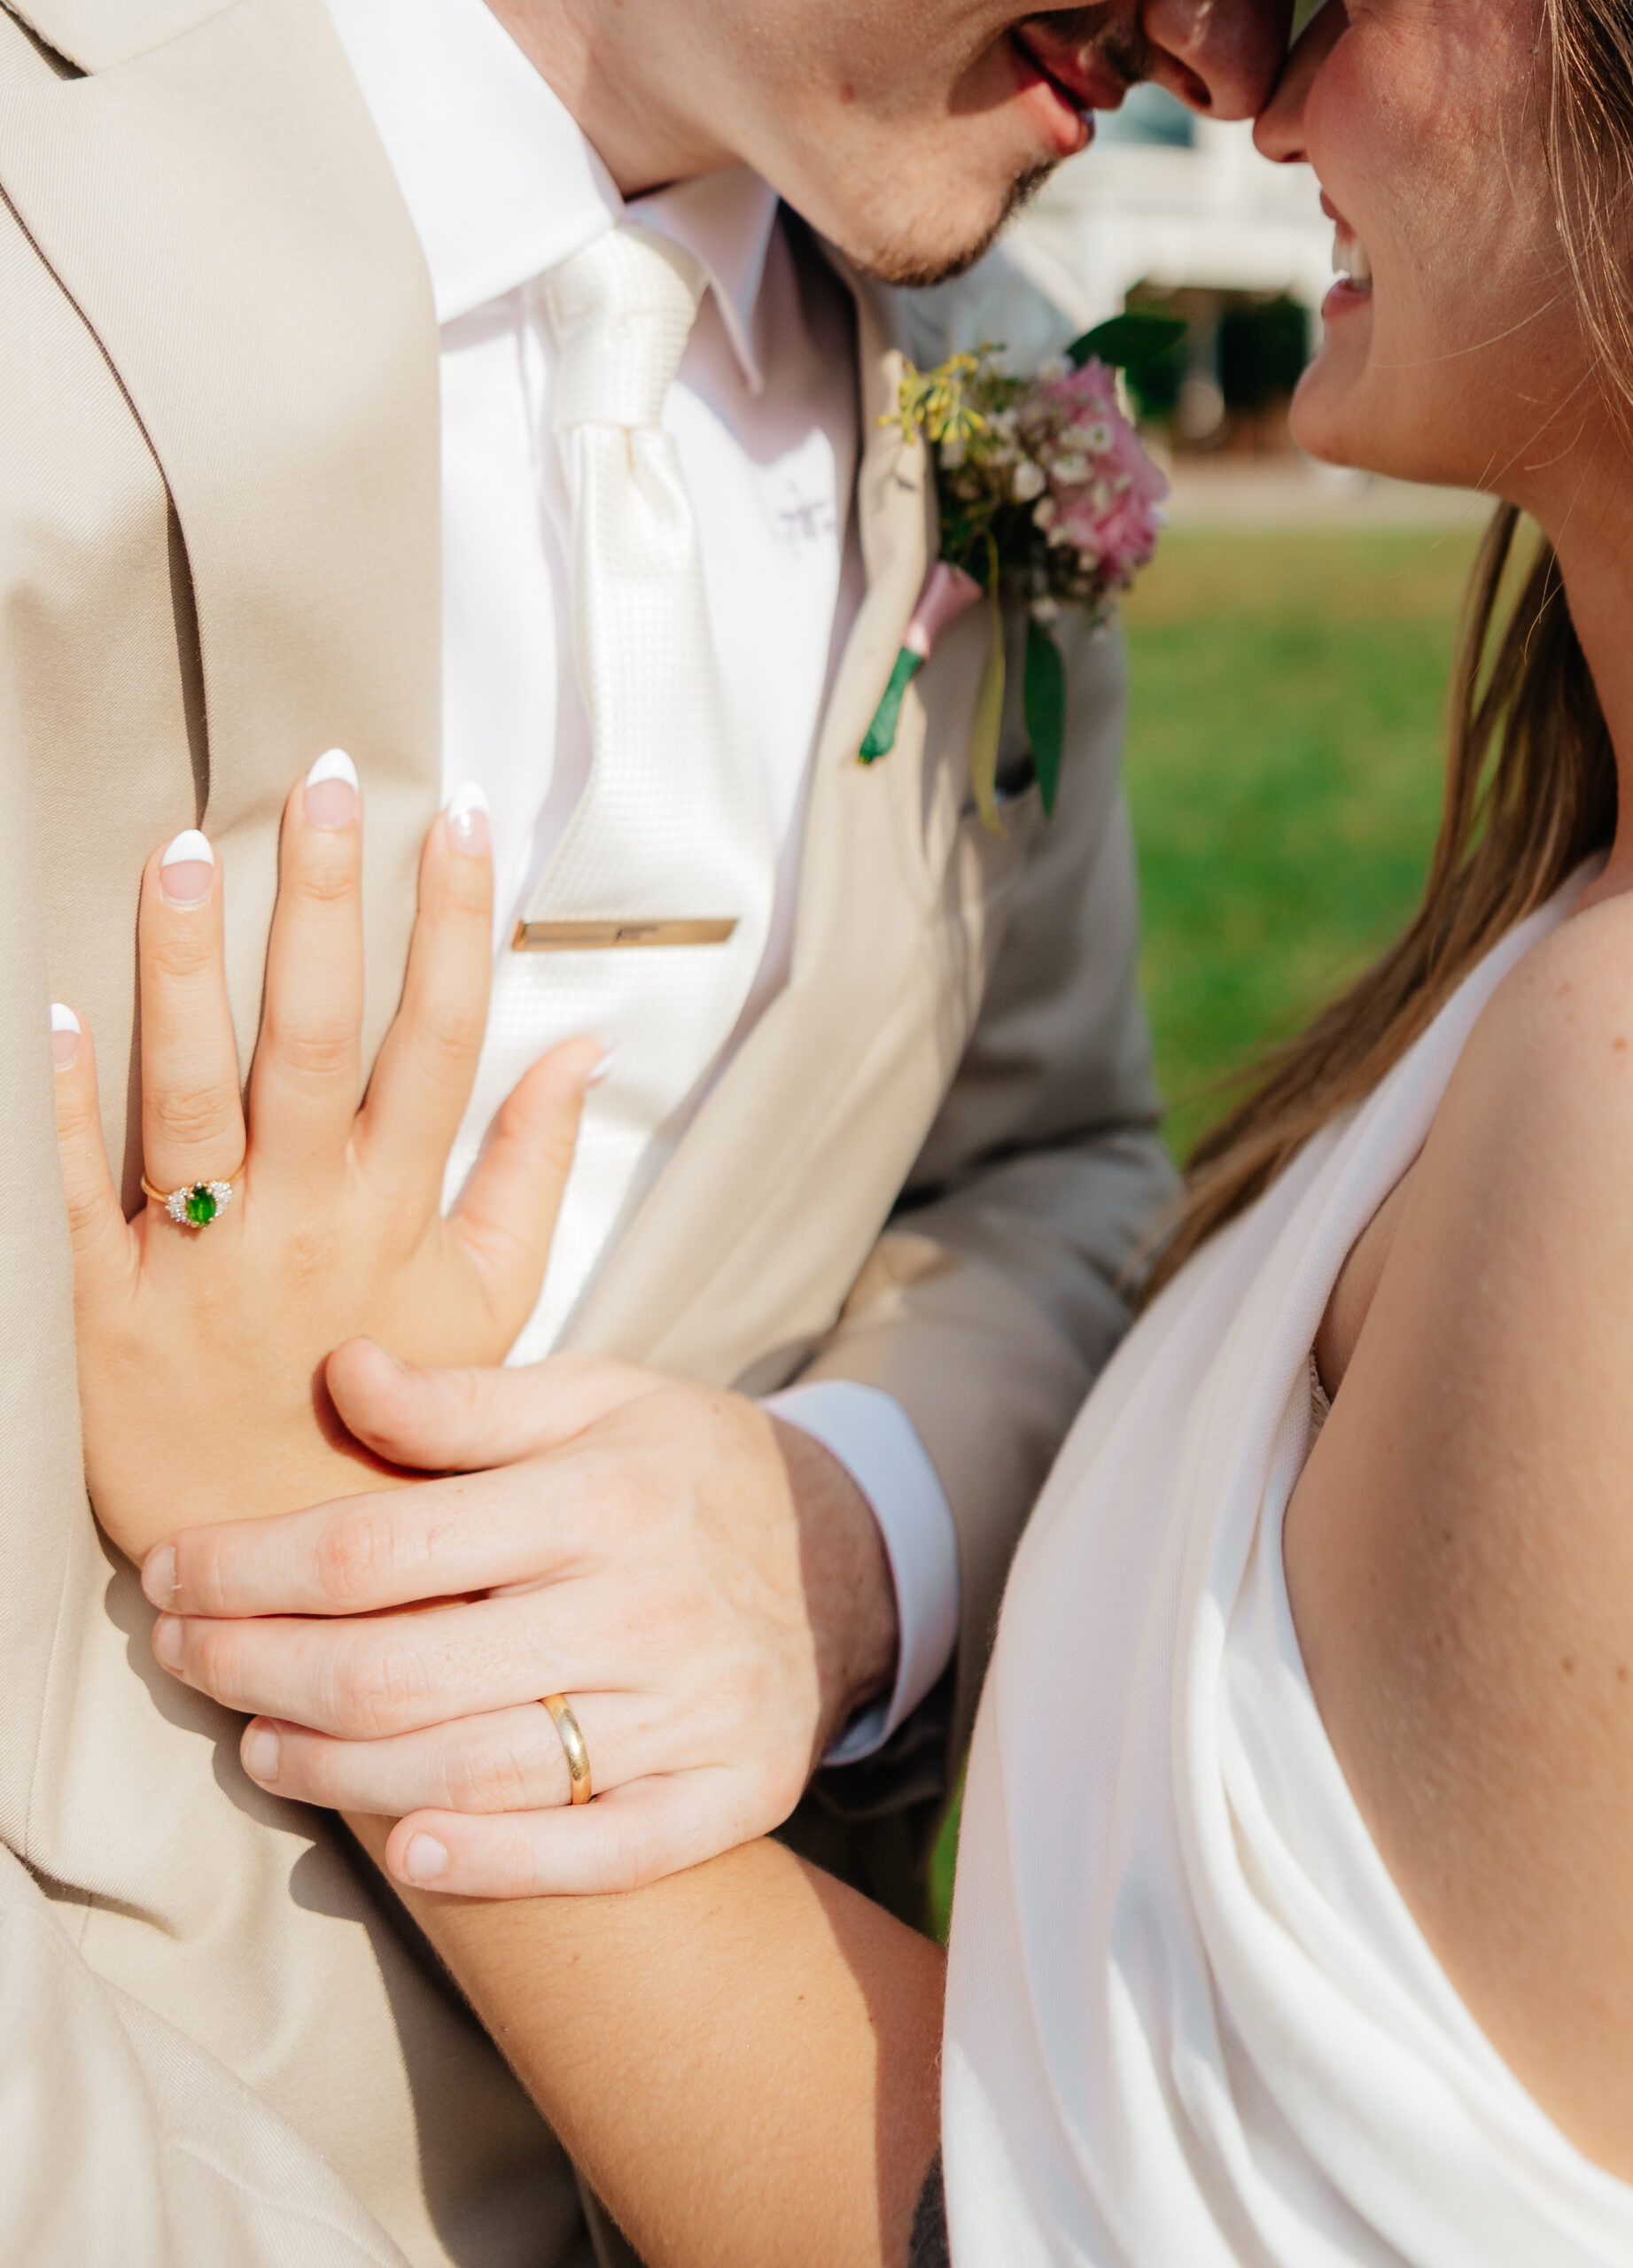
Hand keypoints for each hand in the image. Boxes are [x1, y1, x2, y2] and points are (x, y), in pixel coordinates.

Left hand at [51, 759, 601, 1558]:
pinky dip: (64, 1108)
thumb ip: (533, 1169)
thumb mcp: (492, 1303)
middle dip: (323, 906)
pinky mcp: (108, 1304)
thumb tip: (586, 1047)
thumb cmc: (402, 1424)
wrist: (297, 1568)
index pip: (438, 1042)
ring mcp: (201, 1259)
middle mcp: (305, 1221)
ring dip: (187, 969)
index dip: (454, 927)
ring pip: (192, 1093)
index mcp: (398, 1213)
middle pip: (313, 1039)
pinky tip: (54, 1012)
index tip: (463, 819)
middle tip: (323, 782)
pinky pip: (78, 1196)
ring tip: (185, 847)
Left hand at [140, 1339, 900, 1894]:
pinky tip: (408, 1849)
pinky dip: (495, 1862)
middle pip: (398, 1669)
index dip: (250, 1567)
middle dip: (257, 1669)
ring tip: (259, 1744)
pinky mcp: (729, 1793)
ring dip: (336, 1772)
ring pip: (472, 1770)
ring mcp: (693, 1711)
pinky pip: (599, 1852)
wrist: (846, 1555)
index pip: (379, 1545)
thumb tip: (339, 1369)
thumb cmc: (684, 1468)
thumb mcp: (596, 1397)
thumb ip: (465, 1400)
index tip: (173, 1570)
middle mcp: (647, 1606)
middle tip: (184, 1658)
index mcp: (603, 1493)